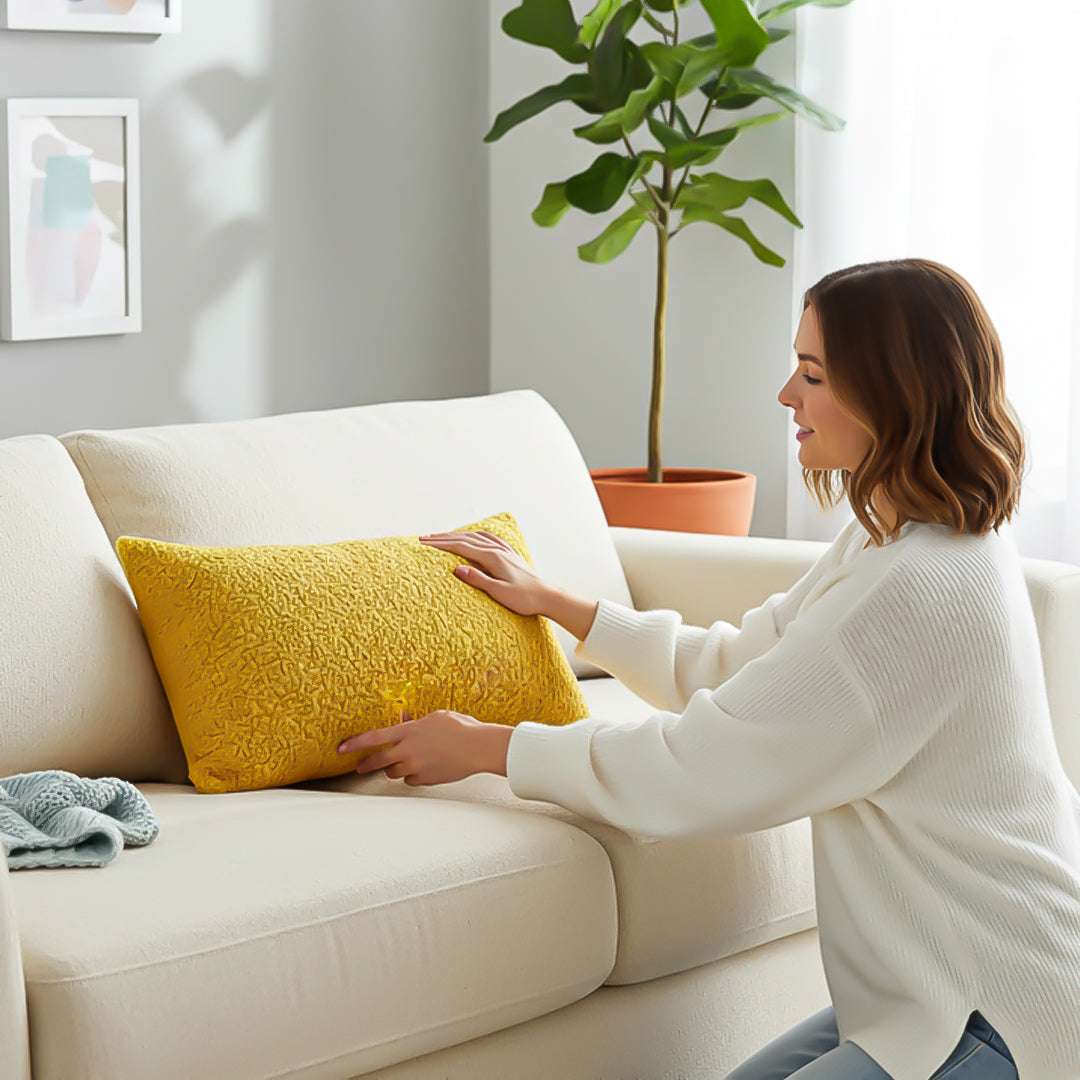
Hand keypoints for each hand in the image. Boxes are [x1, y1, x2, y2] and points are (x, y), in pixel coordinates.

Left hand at [336, 709, 511, 784]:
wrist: (478, 748)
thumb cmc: (461, 728)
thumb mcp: (436, 717)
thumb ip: (416, 722)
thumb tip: (405, 722)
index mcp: (409, 732)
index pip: (374, 738)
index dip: (355, 743)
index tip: (341, 748)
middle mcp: (408, 751)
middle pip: (378, 761)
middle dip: (366, 764)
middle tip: (359, 766)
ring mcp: (416, 767)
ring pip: (394, 772)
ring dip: (396, 767)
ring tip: (407, 760)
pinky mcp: (425, 780)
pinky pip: (411, 780)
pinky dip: (414, 775)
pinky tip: (426, 767)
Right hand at [418, 529, 549, 616]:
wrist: (547, 596)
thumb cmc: (524, 599)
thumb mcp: (499, 593)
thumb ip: (478, 579)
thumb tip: (456, 568)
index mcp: (492, 558)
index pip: (460, 546)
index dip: (440, 544)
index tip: (424, 543)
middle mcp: (498, 550)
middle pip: (465, 538)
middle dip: (443, 537)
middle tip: (424, 538)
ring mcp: (505, 550)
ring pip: (476, 536)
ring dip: (457, 534)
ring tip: (442, 537)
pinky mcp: (510, 554)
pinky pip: (489, 538)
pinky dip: (476, 535)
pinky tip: (473, 536)